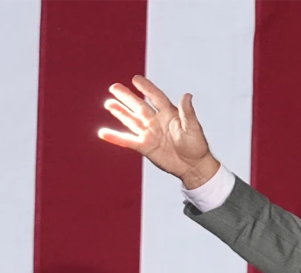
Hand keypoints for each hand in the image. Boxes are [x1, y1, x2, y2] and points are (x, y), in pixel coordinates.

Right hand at [98, 75, 218, 188]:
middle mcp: (157, 121)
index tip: (136, 79)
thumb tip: (187, 95)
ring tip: (109, 103)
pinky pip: (128, 141)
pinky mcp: (145, 146)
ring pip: (131, 120)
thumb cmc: (196, 146)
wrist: (193, 166)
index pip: (156, 97)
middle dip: (127, 97)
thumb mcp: (193, 128)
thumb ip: (187, 112)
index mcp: (169, 114)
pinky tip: (104, 133)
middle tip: (114, 87)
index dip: (146, 88)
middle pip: (139, 106)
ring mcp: (150, 133)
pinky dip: (116, 137)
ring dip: (120, 112)